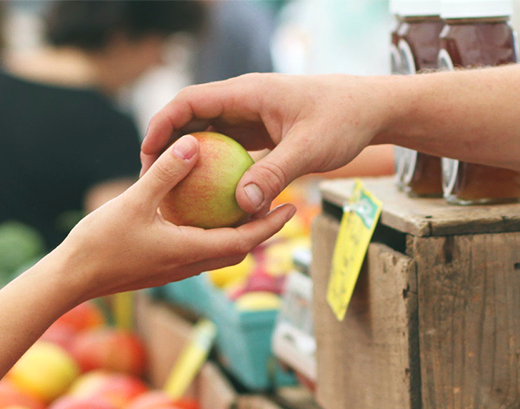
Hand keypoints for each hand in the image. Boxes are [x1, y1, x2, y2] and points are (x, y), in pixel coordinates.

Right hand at [52, 135, 295, 301]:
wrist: (70, 280)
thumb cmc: (99, 244)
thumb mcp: (134, 202)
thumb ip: (165, 174)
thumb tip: (193, 144)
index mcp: (190, 252)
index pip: (244, 241)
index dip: (270, 225)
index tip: (291, 208)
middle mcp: (188, 265)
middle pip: (237, 248)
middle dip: (260, 229)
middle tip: (278, 203)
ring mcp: (174, 268)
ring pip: (217, 251)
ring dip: (236, 232)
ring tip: (246, 204)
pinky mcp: (160, 267)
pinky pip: (195, 248)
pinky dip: (209, 232)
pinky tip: (201, 211)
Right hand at [141, 74, 393, 213]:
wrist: (372, 109)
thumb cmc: (344, 120)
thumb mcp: (310, 149)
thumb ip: (275, 174)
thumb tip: (242, 205)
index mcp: (247, 93)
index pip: (190, 101)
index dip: (162, 125)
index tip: (147, 155)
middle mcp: (244, 101)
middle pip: (192, 118)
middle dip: (168, 145)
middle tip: (151, 180)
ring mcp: (252, 116)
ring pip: (209, 134)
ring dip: (191, 159)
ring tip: (173, 191)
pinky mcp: (262, 132)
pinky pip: (229, 148)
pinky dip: (216, 168)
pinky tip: (210, 197)